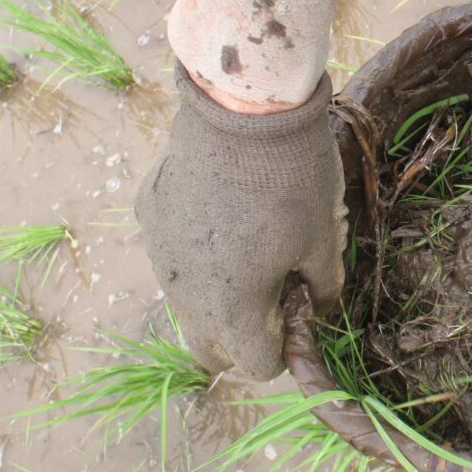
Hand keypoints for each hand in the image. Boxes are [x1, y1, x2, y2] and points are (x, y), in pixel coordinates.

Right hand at [136, 64, 346, 379]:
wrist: (244, 107)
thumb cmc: (293, 179)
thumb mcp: (324, 239)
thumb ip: (322, 289)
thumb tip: (317, 307)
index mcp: (229, 309)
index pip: (256, 364)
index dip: (286, 348)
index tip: (301, 310)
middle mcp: (184, 291)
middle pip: (210, 348)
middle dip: (244, 337)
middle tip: (276, 294)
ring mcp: (159, 252)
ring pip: (188, 301)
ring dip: (219, 294)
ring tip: (252, 245)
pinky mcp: (148, 213)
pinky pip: (172, 252)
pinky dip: (198, 250)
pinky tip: (225, 208)